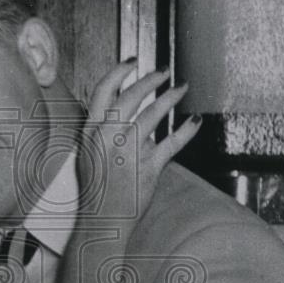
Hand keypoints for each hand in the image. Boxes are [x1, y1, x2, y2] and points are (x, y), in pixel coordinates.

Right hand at [82, 60, 198, 220]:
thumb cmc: (95, 190)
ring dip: (171, 97)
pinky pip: (172, 142)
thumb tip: (125, 109)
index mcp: (90, 132)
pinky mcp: (148, 168)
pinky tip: (194, 121)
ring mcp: (129, 152)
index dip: (120, 71)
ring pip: (154, 113)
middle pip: (133, 96)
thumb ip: (102, 130)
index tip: (133, 61)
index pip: (104, 90)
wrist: (100, 221)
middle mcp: (108, 137)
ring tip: (181, 88)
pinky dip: (187, 130)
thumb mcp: (88, 154)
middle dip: (151, 79)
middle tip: (165, 72)